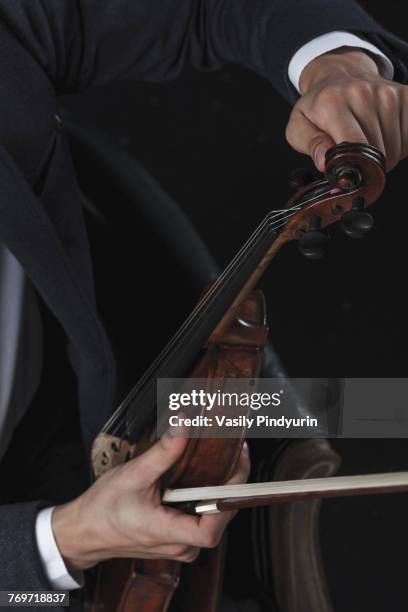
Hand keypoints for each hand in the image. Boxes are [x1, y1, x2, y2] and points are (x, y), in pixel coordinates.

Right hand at [52, 433, 249, 570]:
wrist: (86, 532)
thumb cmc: (104, 508)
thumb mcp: (133, 475)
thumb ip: (163, 452)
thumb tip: (185, 424)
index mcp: (167, 533)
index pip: (212, 529)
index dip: (229, 499)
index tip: (235, 466)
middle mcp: (179, 545)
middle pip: (221, 517)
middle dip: (231, 483)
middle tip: (235, 450)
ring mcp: (180, 545)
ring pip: (214, 517)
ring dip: (221, 488)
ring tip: (225, 457)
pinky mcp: (178, 539)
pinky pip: (203, 517)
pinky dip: (208, 495)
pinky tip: (208, 474)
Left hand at [286, 47, 407, 171]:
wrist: (339, 75)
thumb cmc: (318, 106)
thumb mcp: (299, 127)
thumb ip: (310, 145)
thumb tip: (324, 162)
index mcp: (332, 102)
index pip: (353, 145)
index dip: (354, 167)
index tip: (350, 174)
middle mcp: (362, 93)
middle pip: (377, 151)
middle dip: (368, 165)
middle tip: (356, 159)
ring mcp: (387, 93)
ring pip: (396, 147)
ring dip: (385, 155)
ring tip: (368, 145)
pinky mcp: (405, 95)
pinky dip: (401, 144)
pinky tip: (385, 136)